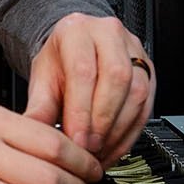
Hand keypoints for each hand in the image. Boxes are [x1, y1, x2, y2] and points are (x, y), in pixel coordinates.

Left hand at [24, 13, 154, 165]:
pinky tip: (114, 148)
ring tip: (100, 151)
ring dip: (119, 130)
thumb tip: (34, 135)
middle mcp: (110, 35)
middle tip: (89, 148)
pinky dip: (130, 133)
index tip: (76, 140)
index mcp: (77, 31)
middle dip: (103, 121)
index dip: (81, 111)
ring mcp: (134, 51)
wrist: (75, 51)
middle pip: (116, 78)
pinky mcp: (149, 71)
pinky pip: (147, 105)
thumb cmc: (59, 63)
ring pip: (137, 93)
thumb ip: (39, 107)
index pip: (83, 71)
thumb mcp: (42, 80)